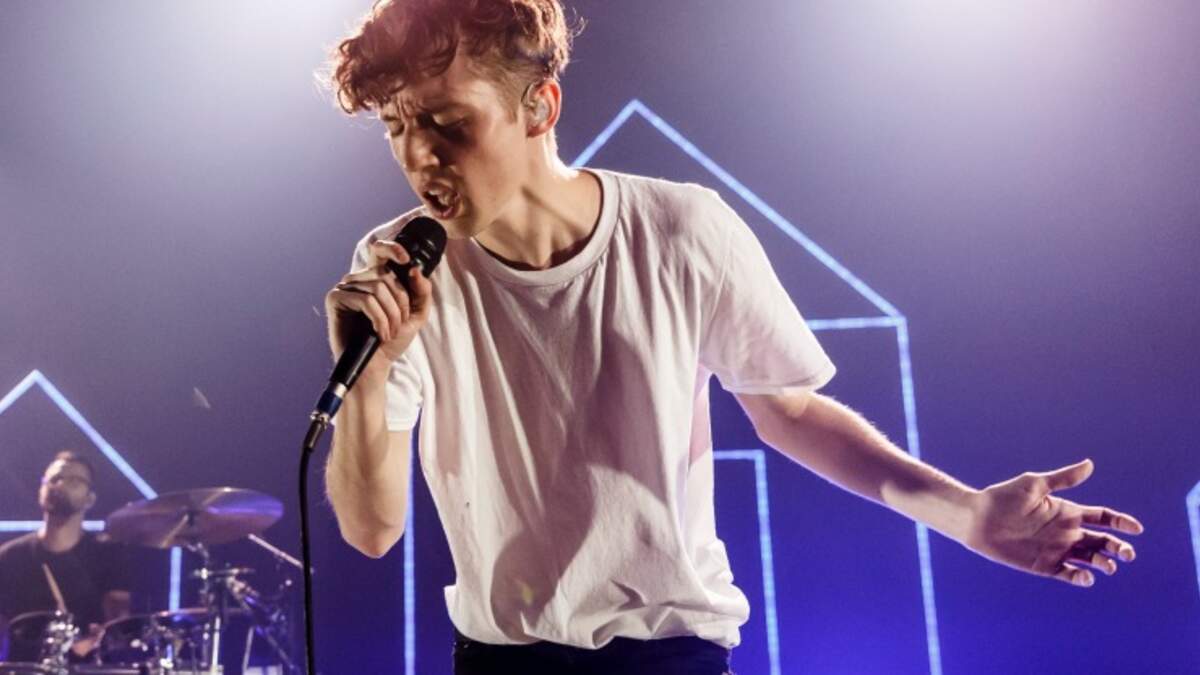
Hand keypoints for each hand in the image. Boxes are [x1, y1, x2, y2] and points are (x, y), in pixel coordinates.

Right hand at [325, 239, 433, 371]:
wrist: (375, 365)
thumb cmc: (392, 340)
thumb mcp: (416, 314)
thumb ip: (421, 291)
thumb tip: (414, 269)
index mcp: (376, 278)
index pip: (380, 250)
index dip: (392, 249)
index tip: (406, 260)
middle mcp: (359, 279)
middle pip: (386, 274)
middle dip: (401, 301)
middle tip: (400, 323)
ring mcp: (345, 288)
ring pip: (377, 288)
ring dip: (391, 314)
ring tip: (390, 332)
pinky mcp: (335, 299)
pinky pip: (365, 300)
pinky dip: (378, 319)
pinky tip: (379, 333)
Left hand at [963, 459, 1143, 586]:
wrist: (977, 519)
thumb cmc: (1003, 497)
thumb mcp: (1035, 484)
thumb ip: (1063, 479)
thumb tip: (1090, 464)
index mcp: (1067, 511)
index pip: (1103, 517)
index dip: (1121, 523)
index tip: (1136, 528)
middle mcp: (1066, 531)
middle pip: (1102, 541)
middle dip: (1118, 547)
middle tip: (1127, 553)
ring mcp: (1056, 549)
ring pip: (1090, 559)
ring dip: (1103, 563)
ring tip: (1108, 566)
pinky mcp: (1044, 565)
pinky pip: (1068, 574)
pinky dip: (1080, 577)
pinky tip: (1085, 576)